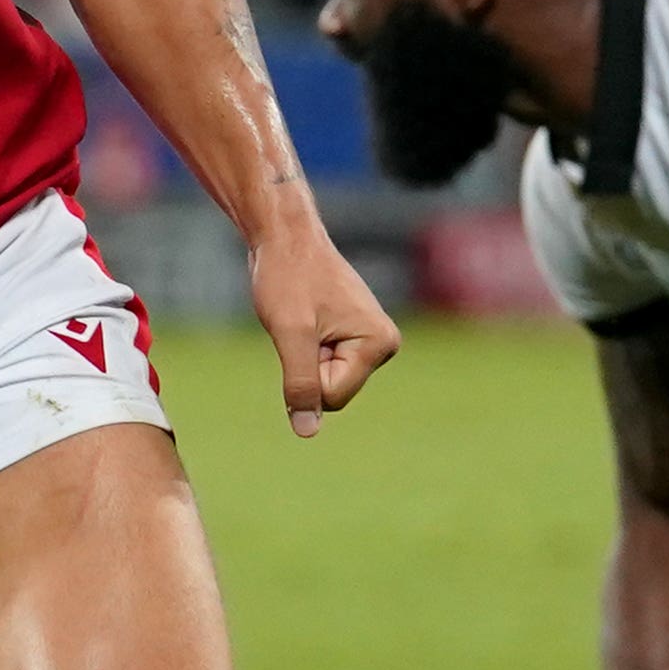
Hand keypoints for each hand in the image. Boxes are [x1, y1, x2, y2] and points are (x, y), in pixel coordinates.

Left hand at [250, 225, 398, 439]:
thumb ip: (301, 384)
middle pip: (333, 392)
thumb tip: (307, 432)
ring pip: (325, 380)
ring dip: (303, 355)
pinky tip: (306, 318)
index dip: (306, 374)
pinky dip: (304, 348)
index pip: (333, 397)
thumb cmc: (288, 278)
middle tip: (301, 323)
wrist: (285, 238)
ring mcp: (369, 341)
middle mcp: (383, 344)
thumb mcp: (290, 334)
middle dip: (307, 365)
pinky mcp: (353, 337)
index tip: (302, 331)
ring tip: (303, 318)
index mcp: (379, 344)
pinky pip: (322, 365)